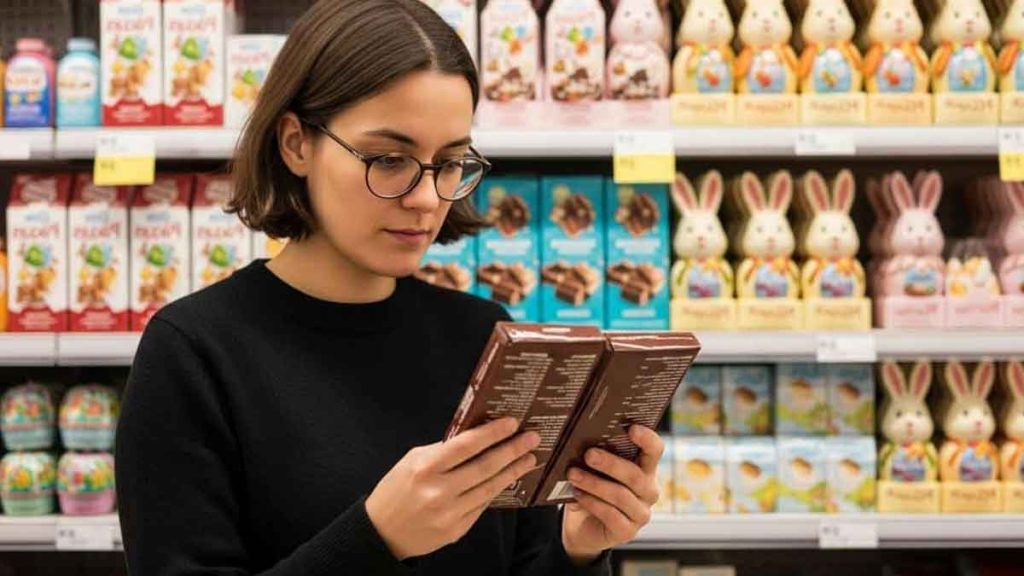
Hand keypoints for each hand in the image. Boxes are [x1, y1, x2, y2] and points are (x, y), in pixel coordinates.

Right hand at [365, 417, 540, 560]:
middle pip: (485, 467)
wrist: (382, 533)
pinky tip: (508, 479)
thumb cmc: (396, 490)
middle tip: (532, 438)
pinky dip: (496, 490)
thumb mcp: (412, 461)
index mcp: (425, 468)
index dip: (492, 433)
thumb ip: (442, 451)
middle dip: (512, 450)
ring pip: (489, 488)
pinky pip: (482, 506)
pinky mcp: (456, 530)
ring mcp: (449, 513)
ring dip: (512, 472)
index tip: (512, 423)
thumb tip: (476, 438)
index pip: (466, 445)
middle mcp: (439, 491)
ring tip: (529, 459)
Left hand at [561, 425, 662, 563]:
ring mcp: (640, 513)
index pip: (654, 450)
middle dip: (611, 463)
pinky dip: (592, 503)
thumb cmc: (592, 488)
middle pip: (635, 475)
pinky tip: (577, 495)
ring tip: (573, 474)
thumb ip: (596, 454)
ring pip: (621, 495)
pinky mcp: (628, 531)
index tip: (631, 428)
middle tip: (588, 454)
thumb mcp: (595, 470)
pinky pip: (611, 515)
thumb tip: (581, 438)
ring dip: (594, 484)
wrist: (583, 525)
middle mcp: (649, 490)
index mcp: (645, 469)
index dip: (647, 439)